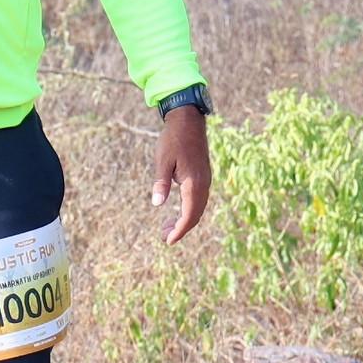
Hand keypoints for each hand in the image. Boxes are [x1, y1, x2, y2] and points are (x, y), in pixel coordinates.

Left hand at [153, 105, 213, 243]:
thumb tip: (157, 204)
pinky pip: (199, 200)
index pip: (189, 215)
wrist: (188, 120)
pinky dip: (189, 210)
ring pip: (198, 208)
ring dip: (184, 220)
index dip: (179, 231)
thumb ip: (160, 183)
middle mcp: (203, 184)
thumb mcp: (162, 161)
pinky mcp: (203, 176)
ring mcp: (206, 180)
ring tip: (166, 227)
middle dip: (180, 228)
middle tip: (163, 236)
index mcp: (194, 183)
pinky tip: (177, 212)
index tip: (167, 241)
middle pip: (195, 215)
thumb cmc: (173, 139)